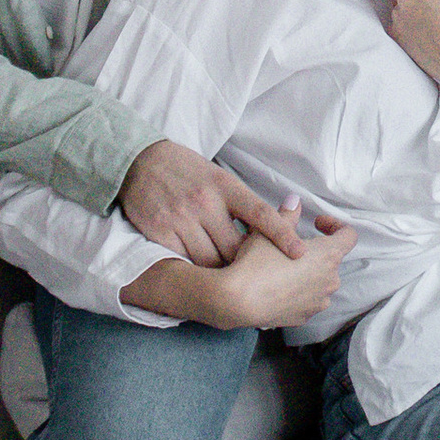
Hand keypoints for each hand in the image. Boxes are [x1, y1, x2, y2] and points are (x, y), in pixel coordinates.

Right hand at [116, 140, 301, 268]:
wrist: (140, 161)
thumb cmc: (187, 171)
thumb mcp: (219, 178)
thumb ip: (243, 202)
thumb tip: (276, 225)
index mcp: (224, 186)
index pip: (259, 213)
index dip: (281, 234)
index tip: (299, 252)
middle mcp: (204, 202)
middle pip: (235, 247)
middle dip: (246, 263)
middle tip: (253, 273)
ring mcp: (180, 218)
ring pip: (210, 260)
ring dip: (220, 272)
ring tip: (226, 277)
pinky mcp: (159, 232)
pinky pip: (183, 262)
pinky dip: (193, 270)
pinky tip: (198, 272)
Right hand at [203, 204, 353, 330]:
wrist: (238, 302)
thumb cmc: (256, 263)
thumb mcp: (269, 231)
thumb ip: (288, 215)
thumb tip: (294, 202)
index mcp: (328, 255)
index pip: (349, 235)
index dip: (335, 225)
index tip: (316, 223)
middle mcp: (330, 280)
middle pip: (331, 259)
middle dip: (315, 251)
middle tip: (290, 245)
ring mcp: (319, 301)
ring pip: (320, 281)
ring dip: (307, 273)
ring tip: (281, 267)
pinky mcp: (305, 317)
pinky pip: (307, 299)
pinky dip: (298, 292)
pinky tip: (277, 287)